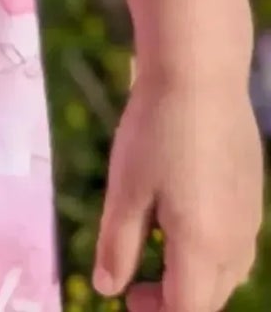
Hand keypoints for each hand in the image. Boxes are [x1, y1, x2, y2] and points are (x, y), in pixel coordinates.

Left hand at [93, 75, 263, 309]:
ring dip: (197, 279)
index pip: (187, 309)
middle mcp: (236, 241)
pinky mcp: (253, 192)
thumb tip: (108, 288)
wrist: (200, 73)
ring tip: (160, 253)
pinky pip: (238, 245)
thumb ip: (117, 245)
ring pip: (230, 274)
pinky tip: (186, 220)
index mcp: (203, 247)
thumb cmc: (156, 129)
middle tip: (136, 282)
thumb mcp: (125, 188)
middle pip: (211, 298)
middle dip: (175, 301)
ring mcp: (251, 216)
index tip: (126, 295)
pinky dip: (212, 253)